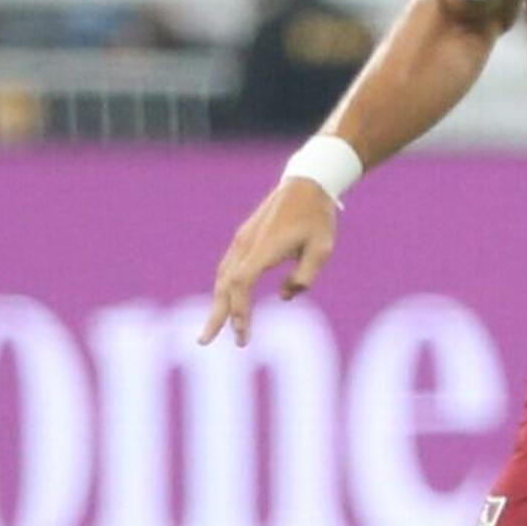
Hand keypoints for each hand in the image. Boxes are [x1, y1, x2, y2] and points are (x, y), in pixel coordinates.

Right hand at [201, 179, 337, 346]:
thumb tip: (285, 297)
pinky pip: (228, 269)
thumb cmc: (317, 217)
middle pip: (224, 285)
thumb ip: (305, 277)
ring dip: (218, 304)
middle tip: (204, 342)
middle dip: (215, 315)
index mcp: (264, 248)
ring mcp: (242, 241)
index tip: (242, 335)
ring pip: (223, 278)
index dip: (238, 311)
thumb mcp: (322, 249)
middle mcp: (246, 245)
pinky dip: (224, 290)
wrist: (307, 183)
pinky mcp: (244, 239)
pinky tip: (225, 303)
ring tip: (212, 329)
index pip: (241, 284)